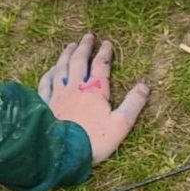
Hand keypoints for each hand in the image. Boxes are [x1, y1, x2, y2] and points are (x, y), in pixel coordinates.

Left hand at [40, 32, 148, 162]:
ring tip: (70, 45)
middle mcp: (74, 87)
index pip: (101, 65)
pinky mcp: (44, 105)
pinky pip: (45, 83)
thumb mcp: (121, 124)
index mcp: (94, 90)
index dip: (105, 53)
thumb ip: (133, 104)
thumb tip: (145, 86)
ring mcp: (57, 95)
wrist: (62, 154)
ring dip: (66, 55)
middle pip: (79, 61)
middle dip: (84, 47)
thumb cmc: (94, 141)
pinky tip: (51, 69)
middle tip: (88, 36)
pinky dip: (49, 73)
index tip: (107, 43)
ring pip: (61, 68)